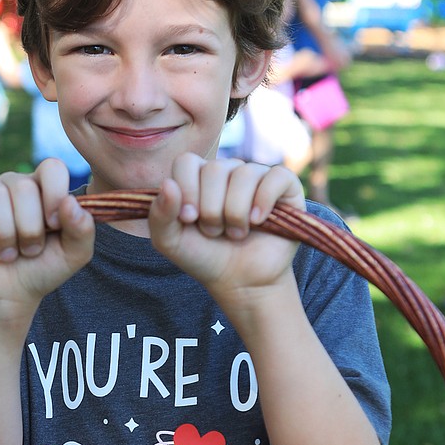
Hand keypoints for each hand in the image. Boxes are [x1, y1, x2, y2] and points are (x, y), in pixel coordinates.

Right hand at [0, 158, 95, 315]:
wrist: (6, 295)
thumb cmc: (40, 270)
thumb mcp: (73, 255)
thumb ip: (84, 230)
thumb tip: (71, 203)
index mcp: (44, 189)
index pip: (52, 168)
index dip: (54, 195)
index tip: (53, 226)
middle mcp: (15, 184)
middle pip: (24, 187)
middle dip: (29, 228)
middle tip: (28, 251)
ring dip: (5, 234)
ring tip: (7, 254)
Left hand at [148, 154, 305, 302]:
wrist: (241, 282)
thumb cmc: (205, 257)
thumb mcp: (170, 242)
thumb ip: (159, 215)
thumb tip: (168, 184)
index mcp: (198, 177)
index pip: (186, 162)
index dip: (186, 190)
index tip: (188, 219)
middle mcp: (227, 171)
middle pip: (215, 169)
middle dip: (211, 210)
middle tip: (214, 232)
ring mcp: (256, 176)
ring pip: (244, 174)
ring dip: (235, 212)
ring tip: (236, 233)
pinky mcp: (284, 187)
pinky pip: (276, 177)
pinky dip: (264, 201)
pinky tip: (258, 221)